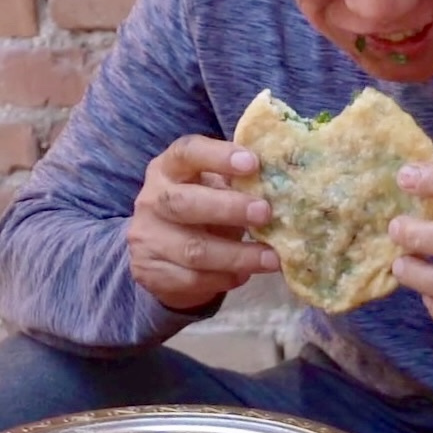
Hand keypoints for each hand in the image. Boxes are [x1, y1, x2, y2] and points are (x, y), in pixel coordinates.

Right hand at [128, 137, 277, 311]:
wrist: (161, 254)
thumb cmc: (200, 210)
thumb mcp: (212, 188)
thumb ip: (236, 182)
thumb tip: (284, 183)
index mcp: (168, 169)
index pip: (186, 153)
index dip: (218, 156)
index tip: (253, 163)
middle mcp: (152, 200)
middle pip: (184, 203)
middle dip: (228, 208)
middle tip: (265, 213)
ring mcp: (148, 238)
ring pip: (193, 249)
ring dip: (238, 255)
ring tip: (271, 258)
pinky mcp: (151, 272)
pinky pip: (193, 279)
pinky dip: (224, 278)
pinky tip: (244, 274)